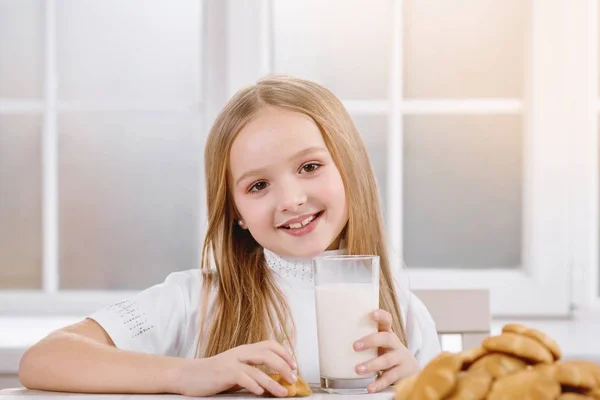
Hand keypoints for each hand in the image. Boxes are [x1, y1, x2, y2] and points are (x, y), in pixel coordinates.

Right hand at [173, 340, 297, 396]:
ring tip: (282, 391)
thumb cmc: (212, 374)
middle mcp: (240, 353)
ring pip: (258, 369)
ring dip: (273, 381)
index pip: (269, 345)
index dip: (284, 353)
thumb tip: (272, 381)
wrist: (187, 375)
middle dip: (284, 366)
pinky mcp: (224, 373)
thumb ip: (251, 372)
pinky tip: (260, 392)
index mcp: (244, 350)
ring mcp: (232, 362)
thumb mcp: (235, 369)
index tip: (294, 365)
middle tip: (293, 378)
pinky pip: (243, 377)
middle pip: (267, 354)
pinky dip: (254, 384)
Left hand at [353, 309, 419, 392]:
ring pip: (387, 360)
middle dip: (370, 341)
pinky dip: (378, 384)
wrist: (410, 369)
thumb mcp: (379, 343)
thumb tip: (333, 336)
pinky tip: (369, 387)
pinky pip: (389, 378)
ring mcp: (400, 359)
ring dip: (371, 365)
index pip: (387, 320)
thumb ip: (364, 338)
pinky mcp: (401, 373)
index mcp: (388, 333)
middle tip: (355, 346)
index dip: (381, 316)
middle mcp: (395, 344)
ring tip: (357, 369)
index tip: (371, 313)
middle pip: (386, 338)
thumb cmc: (387, 352)